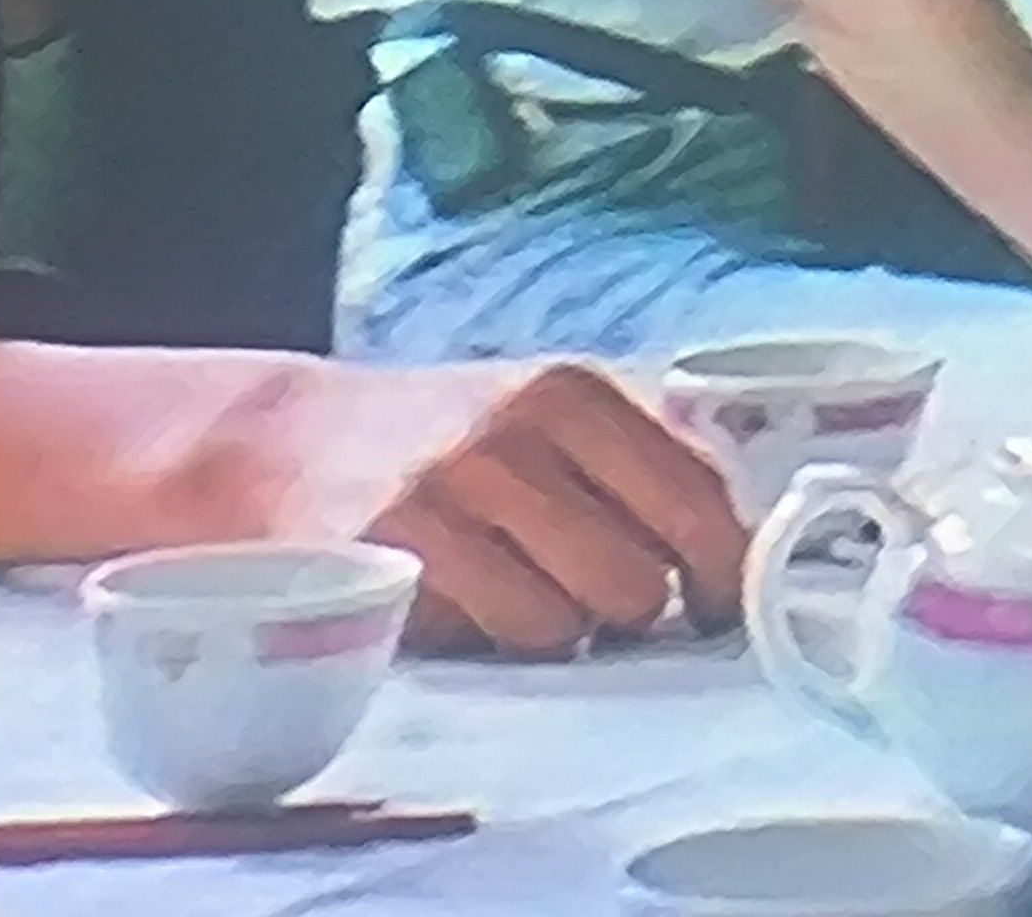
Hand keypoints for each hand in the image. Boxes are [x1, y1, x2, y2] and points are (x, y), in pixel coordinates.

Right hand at [219, 360, 747, 658]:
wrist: (283, 443)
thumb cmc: (449, 445)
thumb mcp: (547, 419)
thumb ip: (641, 462)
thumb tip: (748, 546)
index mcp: (574, 391)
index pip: (697, 494)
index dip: (725, 570)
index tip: (722, 606)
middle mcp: (516, 430)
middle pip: (641, 576)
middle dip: (638, 610)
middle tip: (604, 601)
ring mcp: (450, 489)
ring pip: (572, 621)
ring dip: (565, 633)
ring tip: (529, 596)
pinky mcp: (393, 551)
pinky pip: (496, 635)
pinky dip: (499, 640)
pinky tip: (474, 608)